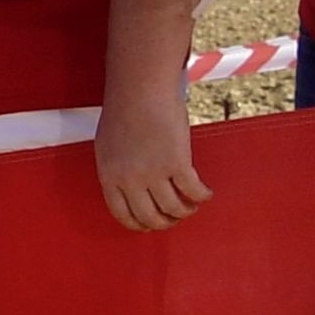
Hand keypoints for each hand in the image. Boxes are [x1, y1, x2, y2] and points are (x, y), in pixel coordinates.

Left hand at [96, 94, 212, 232]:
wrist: (140, 89)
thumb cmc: (125, 110)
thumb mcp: (109, 146)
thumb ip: (118, 169)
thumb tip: (132, 188)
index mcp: (109, 176)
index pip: (123, 215)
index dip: (139, 224)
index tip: (151, 225)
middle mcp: (129, 179)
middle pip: (150, 216)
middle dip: (166, 222)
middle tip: (176, 216)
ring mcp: (153, 173)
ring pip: (174, 208)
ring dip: (186, 211)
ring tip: (192, 205)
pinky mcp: (176, 163)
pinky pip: (193, 191)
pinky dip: (202, 196)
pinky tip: (205, 193)